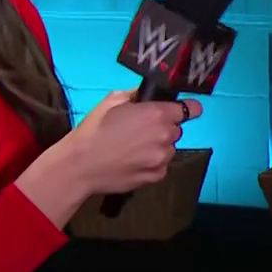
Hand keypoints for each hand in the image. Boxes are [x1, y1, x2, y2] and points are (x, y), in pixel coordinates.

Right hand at [64, 90, 202, 194]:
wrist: (79, 166)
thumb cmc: (93, 129)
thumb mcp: (112, 100)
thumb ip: (136, 95)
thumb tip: (147, 94)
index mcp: (157, 114)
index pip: (192, 109)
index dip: (187, 108)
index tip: (180, 111)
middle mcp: (165, 136)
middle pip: (176, 129)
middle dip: (164, 128)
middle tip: (141, 131)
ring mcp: (162, 158)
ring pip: (170, 148)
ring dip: (159, 146)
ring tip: (134, 149)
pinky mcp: (156, 177)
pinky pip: (162, 166)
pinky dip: (153, 163)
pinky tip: (133, 162)